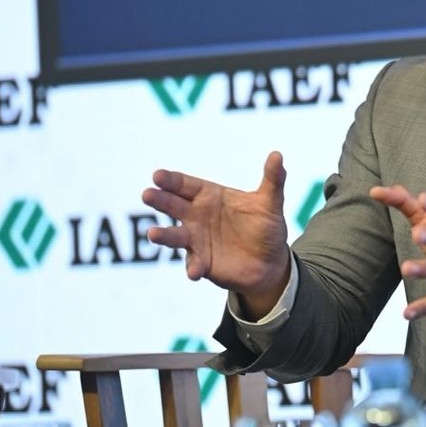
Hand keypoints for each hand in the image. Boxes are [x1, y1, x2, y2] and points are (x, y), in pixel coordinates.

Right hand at [142, 151, 290, 316]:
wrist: (271, 261)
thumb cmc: (266, 226)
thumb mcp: (270, 203)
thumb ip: (273, 180)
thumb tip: (277, 155)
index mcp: (210, 196)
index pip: (186, 185)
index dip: (172, 180)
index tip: (158, 176)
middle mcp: (197, 216)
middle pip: (174, 205)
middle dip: (160, 200)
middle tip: (147, 194)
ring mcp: (197, 240)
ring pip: (176, 236)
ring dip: (165, 235)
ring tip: (153, 234)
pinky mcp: (202, 262)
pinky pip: (194, 264)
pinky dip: (193, 267)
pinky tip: (194, 271)